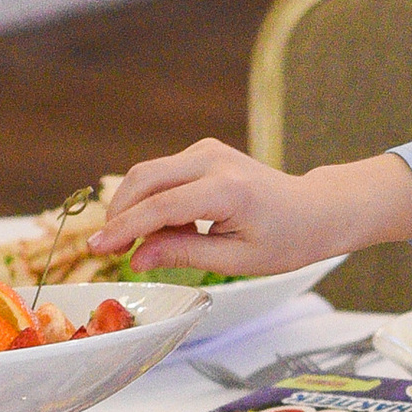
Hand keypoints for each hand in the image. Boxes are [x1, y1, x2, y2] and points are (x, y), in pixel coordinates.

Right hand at [87, 141, 411, 280]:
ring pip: (147, 173)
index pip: (160, 207)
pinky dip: (152, 200)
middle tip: (108, 248)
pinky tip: (170, 228)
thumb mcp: (236, 261)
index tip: (97, 248)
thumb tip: (136, 257)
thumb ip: (183, 255)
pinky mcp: (203, 150)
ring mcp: (207, 149)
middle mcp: (213, 160)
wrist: (314, 210)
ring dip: (134, 208)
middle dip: (119, 214)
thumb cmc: (285, 240)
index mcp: (227, 190)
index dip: (124, 228)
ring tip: (147, 244)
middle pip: (144, 179)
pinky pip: (162, 174)